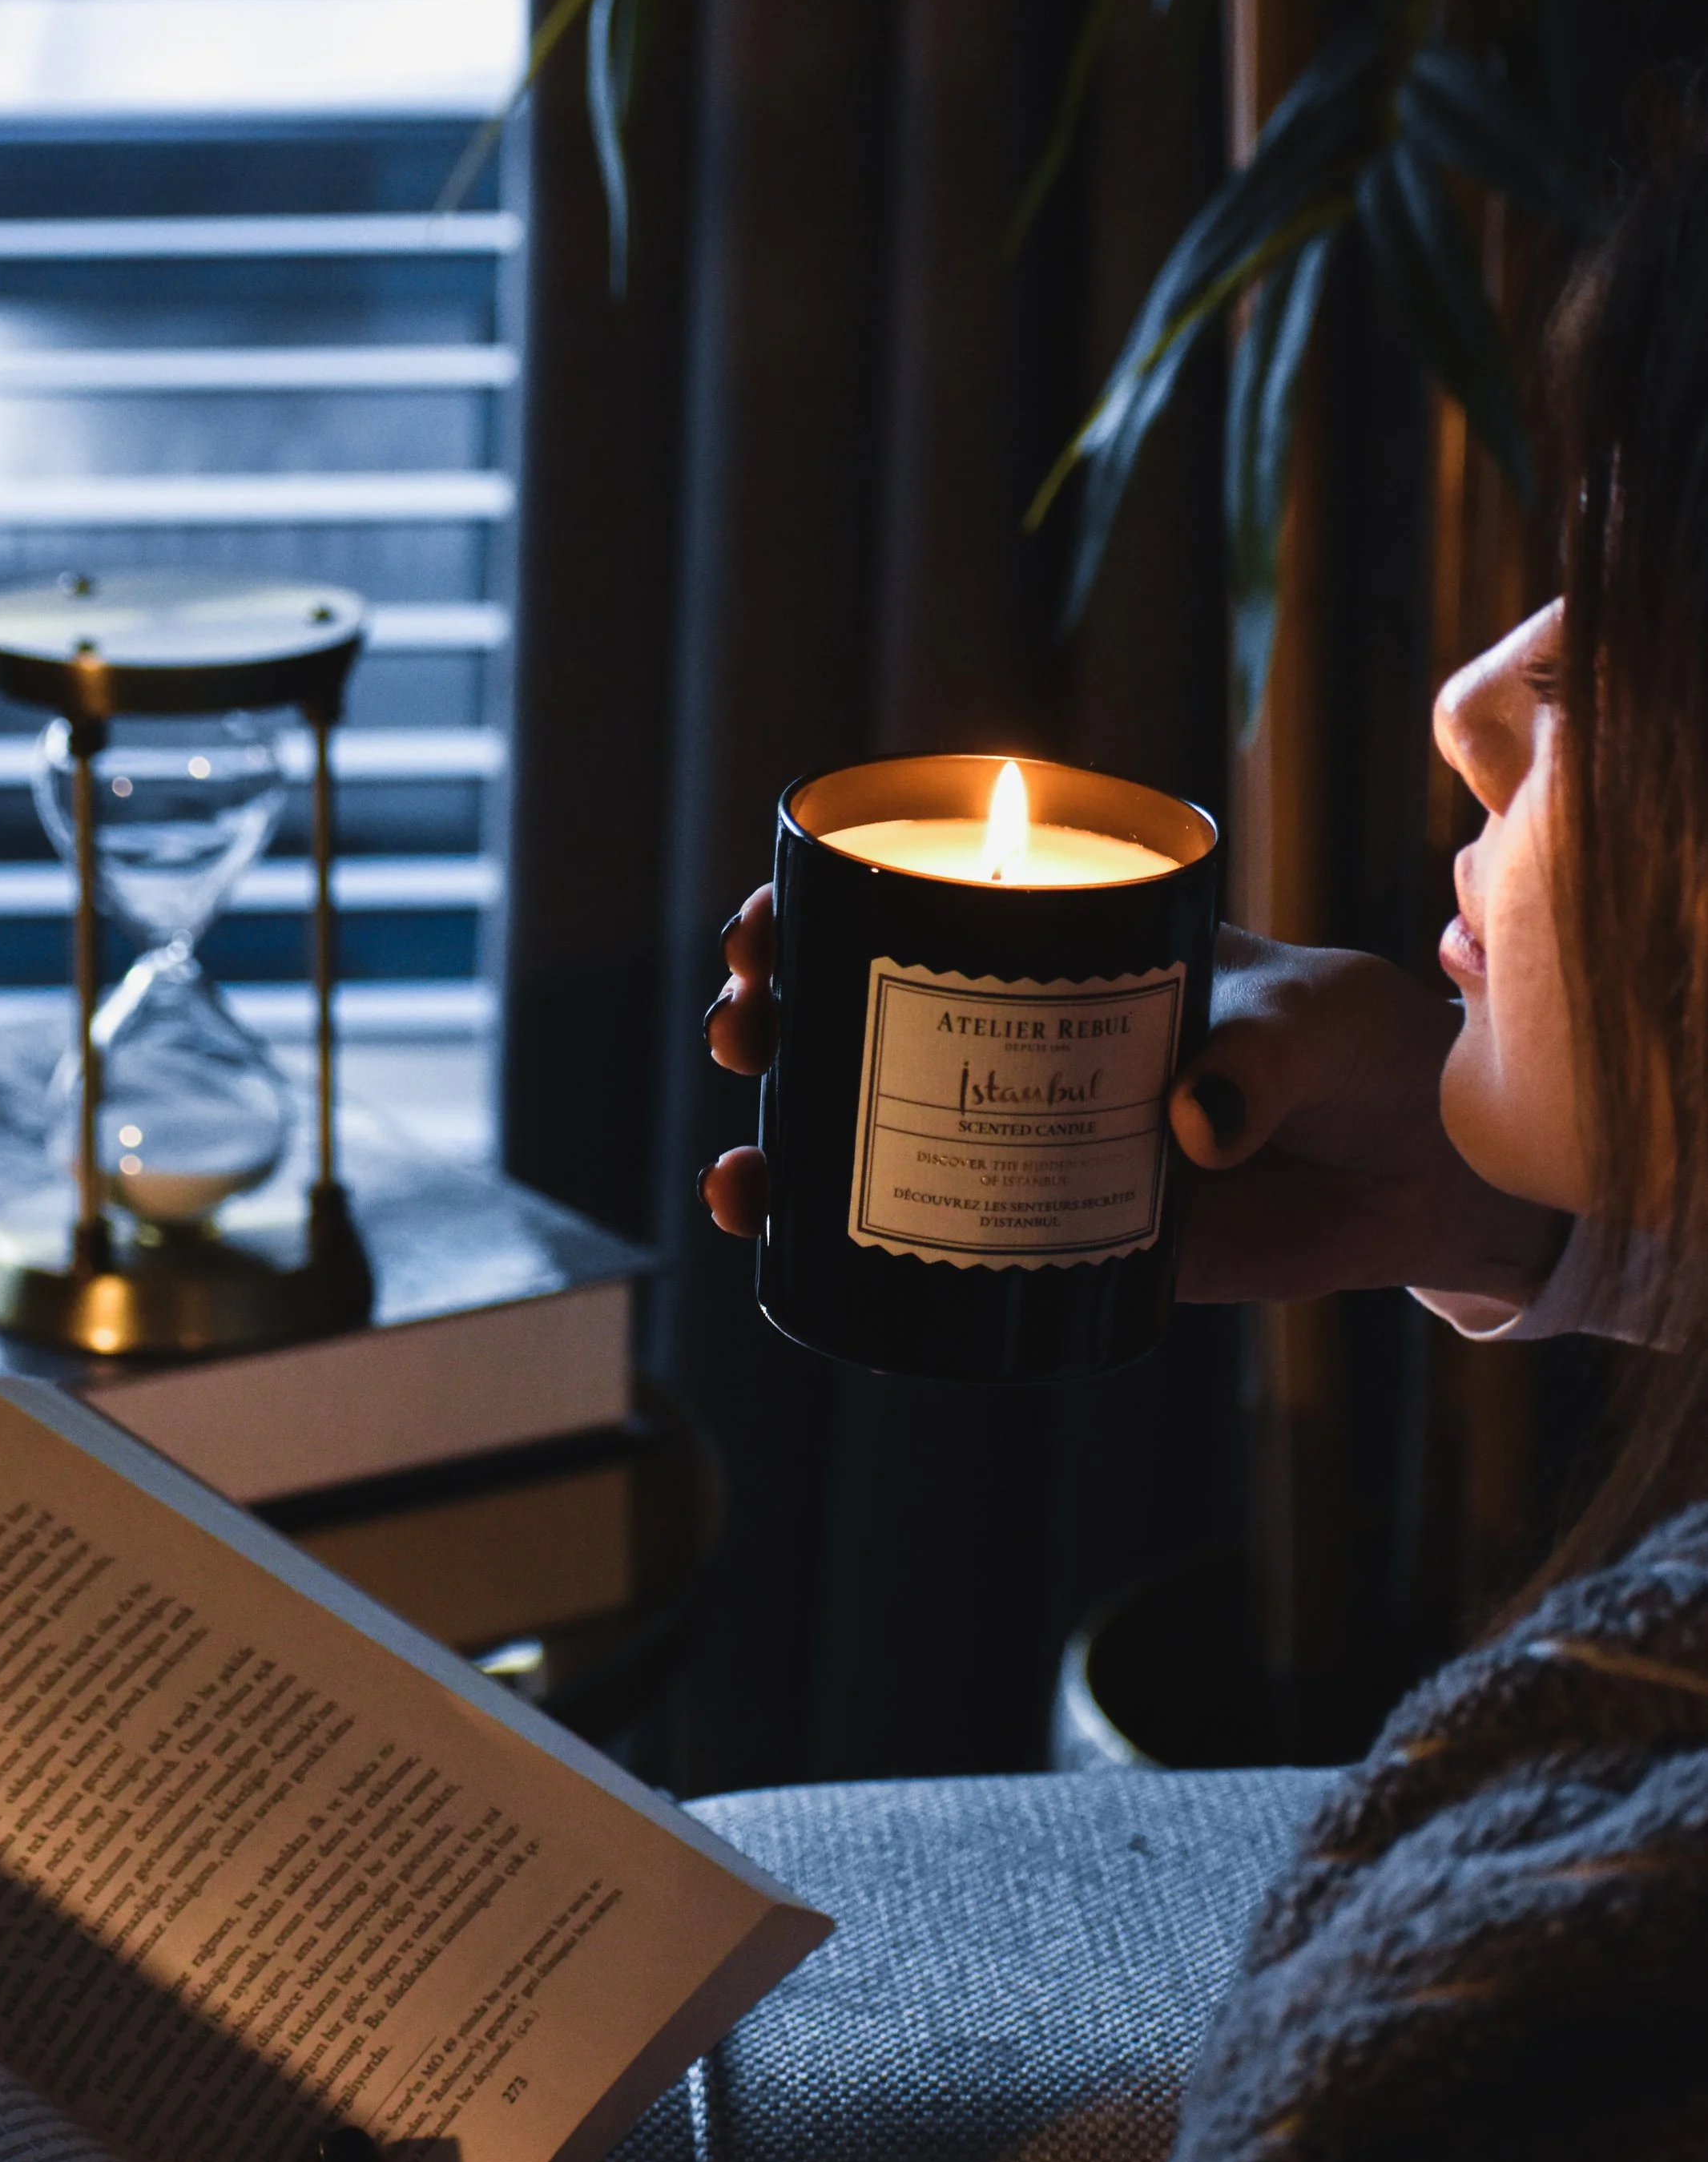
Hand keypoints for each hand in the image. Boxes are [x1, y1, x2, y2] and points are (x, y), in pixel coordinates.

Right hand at [698, 904, 1567, 1306]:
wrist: (1419, 1172)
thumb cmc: (1367, 1051)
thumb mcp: (1319, 1020)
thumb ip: (1264, 1059)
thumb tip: (1191, 1128)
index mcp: (1061, 948)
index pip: (911, 904)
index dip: (815, 904)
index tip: (767, 918)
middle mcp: (1017, 1038)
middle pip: (850, 1015)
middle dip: (766, 1016)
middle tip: (743, 1027)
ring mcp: (1025, 1137)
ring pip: (864, 1135)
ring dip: (778, 1151)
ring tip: (742, 1179)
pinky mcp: (1055, 1235)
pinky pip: (932, 1241)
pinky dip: (849, 1253)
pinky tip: (790, 1258)